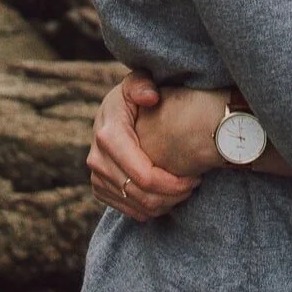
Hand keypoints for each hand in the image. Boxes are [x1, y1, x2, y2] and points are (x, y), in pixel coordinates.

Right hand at [87, 73, 201, 222]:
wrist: (111, 111)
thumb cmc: (133, 95)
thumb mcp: (137, 80)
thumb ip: (143, 84)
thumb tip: (151, 98)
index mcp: (109, 136)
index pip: (144, 175)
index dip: (173, 183)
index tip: (195, 177)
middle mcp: (98, 159)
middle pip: (142, 194)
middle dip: (174, 195)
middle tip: (194, 185)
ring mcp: (97, 176)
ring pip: (137, 206)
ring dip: (166, 204)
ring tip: (185, 190)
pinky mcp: (99, 188)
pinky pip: (129, 210)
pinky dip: (152, 209)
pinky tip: (169, 196)